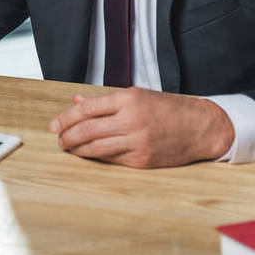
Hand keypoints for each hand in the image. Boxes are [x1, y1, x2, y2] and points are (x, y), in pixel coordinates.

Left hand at [49, 87, 234, 167]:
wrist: (200, 127)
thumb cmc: (166, 108)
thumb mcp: (136, 95)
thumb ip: (104, 100)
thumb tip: (76, 102)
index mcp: (128, 99)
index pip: (86, 109)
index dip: (66, 118)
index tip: (54, 125)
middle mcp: (131, 120)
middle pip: (87, 130)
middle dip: (67, 136)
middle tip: (58, 139)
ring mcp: (137, 142)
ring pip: (96, 148)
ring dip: (78, 149)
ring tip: (68, 148)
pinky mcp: (142, 159)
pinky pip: (111, 159)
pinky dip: (97, 156)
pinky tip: (88, 154)